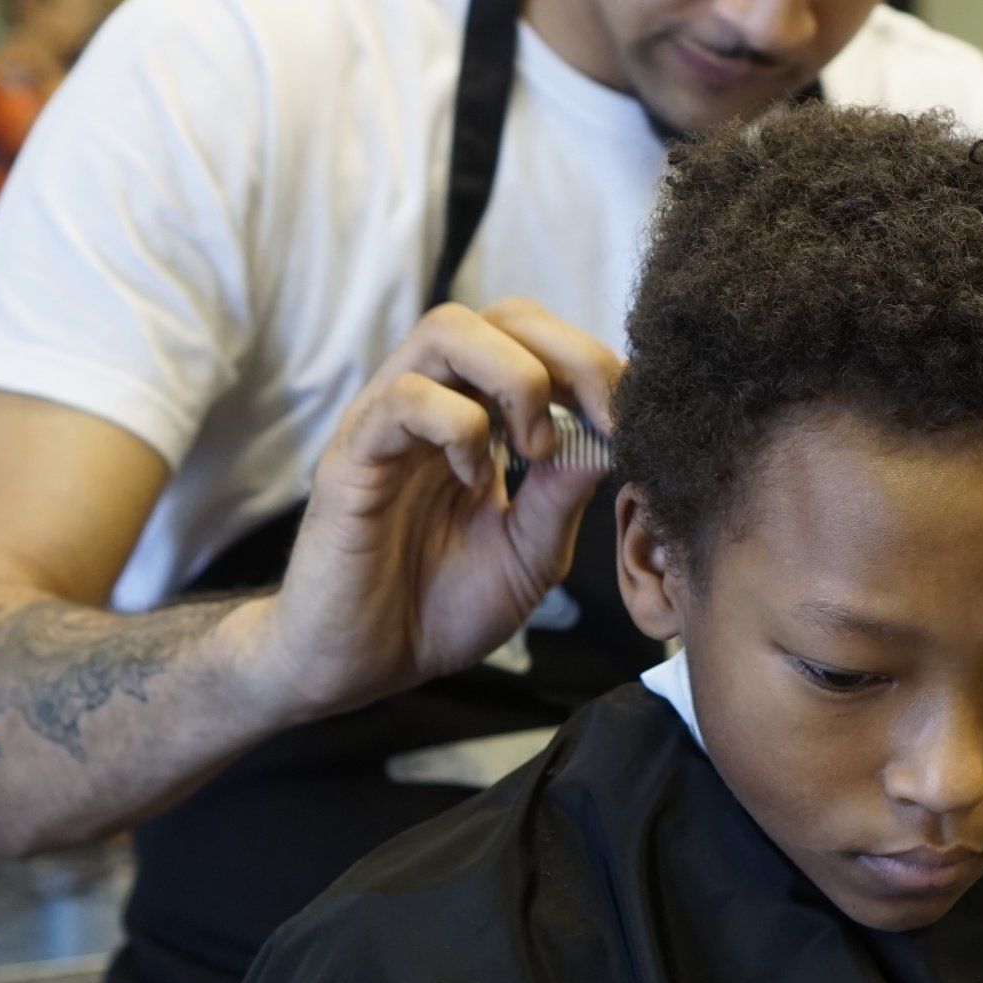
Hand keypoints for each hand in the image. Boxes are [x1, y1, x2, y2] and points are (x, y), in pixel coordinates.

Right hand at [251, 299, 619, 715]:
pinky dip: (457, 426)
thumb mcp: (530, 552)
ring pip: (448, 330)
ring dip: (515, 377)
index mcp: (477, 416)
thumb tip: (611, 437)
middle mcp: (433, 402)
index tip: (630, 418)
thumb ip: (564, 494)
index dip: (592, 363)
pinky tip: (473, 479)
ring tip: (535, 448)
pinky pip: (403, 398)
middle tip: (602, 419)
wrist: (362, 667)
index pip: (536, 340)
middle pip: (502, 315)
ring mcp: (388, 420)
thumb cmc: (436, 608)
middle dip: (570, 354)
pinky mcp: (353, 454)